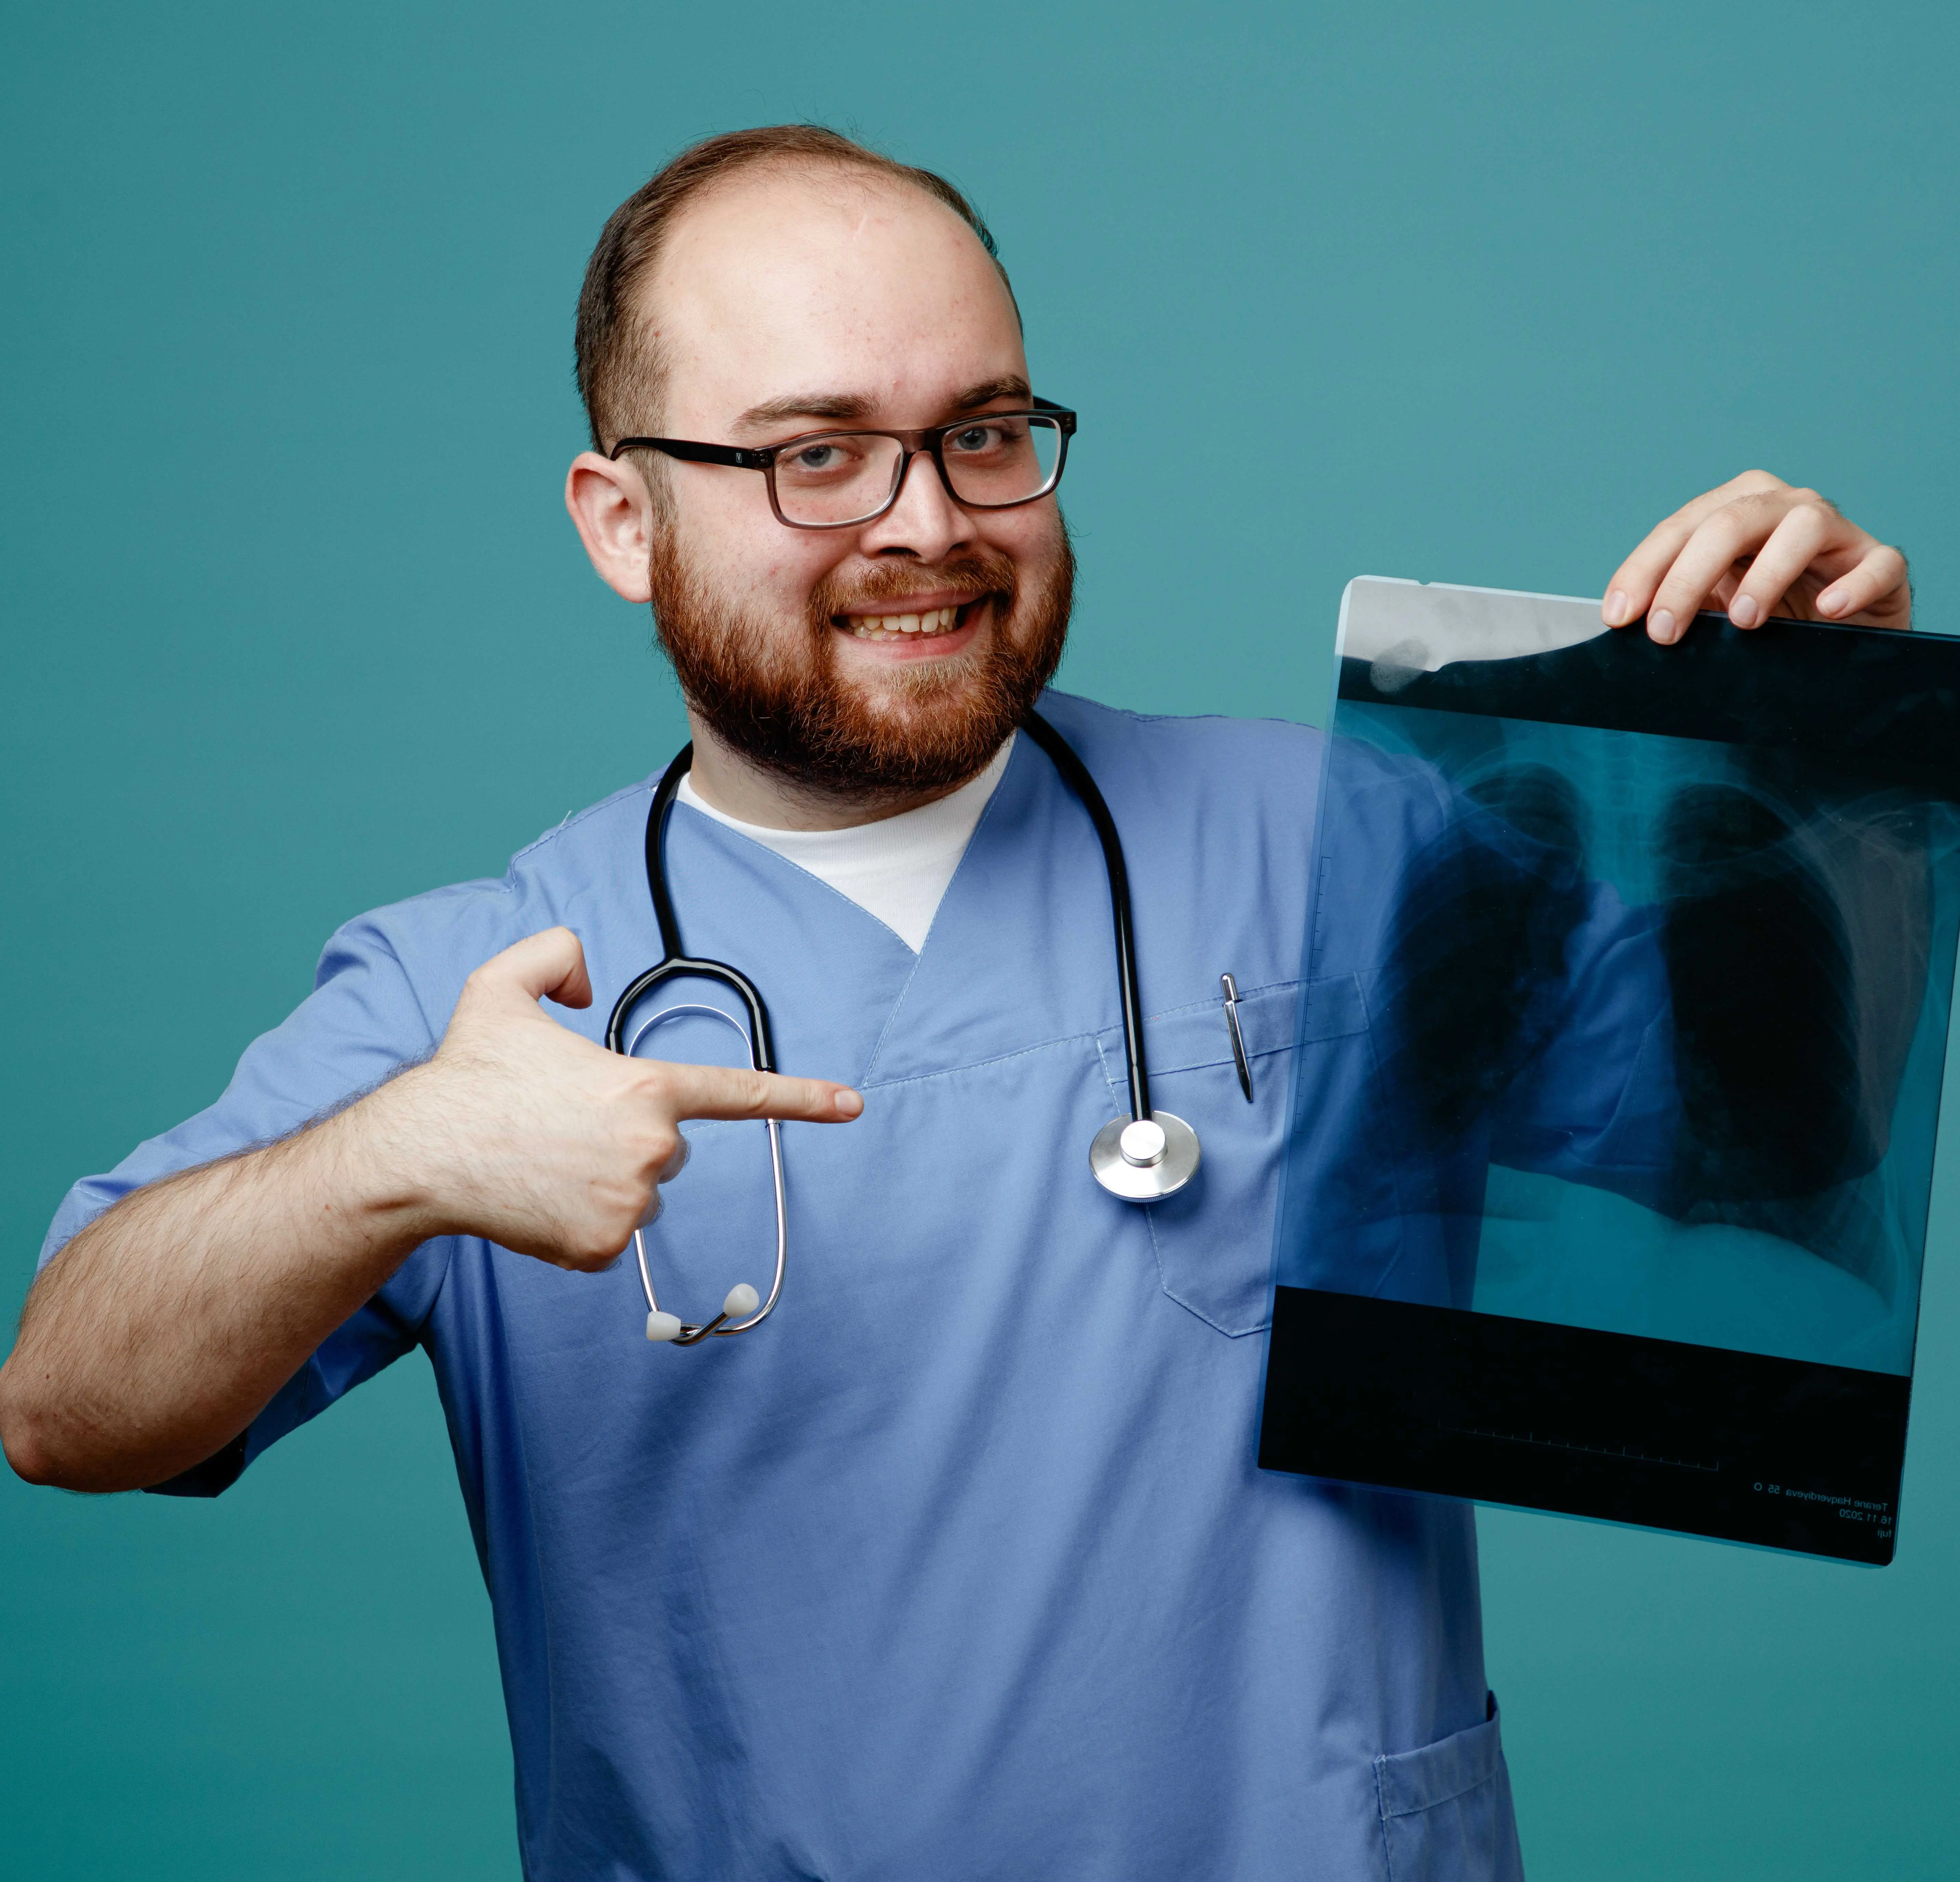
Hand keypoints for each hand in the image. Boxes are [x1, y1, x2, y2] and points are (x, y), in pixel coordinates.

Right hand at [380, 927, 860, 1270]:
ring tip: (544, 1161)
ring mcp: (630, 1204)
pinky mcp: (603, 1248)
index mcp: (646, 1087)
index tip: (852, 1105)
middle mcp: (652, 1148)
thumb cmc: (467, 1073)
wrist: (421, 1155)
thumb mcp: (504, 984)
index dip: (803, 1097)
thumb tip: (590, 985)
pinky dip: (580, 1221)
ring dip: (603, 1179)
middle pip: (668, 1146)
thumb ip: (557, 955)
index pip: (740, 1091)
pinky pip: (611, 1234)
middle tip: (562, 1127)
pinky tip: (538, 1198)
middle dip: (627, 1138)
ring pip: (640, 1191)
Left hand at [1602, 471, 1909, 643]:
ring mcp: (1837, 532)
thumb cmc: (1769, 618)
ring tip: (1742, 621)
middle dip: (1688, 576)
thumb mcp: (1713, 609)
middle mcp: (1783, 508)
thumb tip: (1625, 626)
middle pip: (1730, 522)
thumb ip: (1678, 606)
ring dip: (1767, 573)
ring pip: (1802, 526)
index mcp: (1734, 510)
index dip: (1643, 570)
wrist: (1839, 638)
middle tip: (1664, 632)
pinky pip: (1875, 564)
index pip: (1680, 529)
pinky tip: (1828, 611)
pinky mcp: (1880, 563)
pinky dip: (1852, 586)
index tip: (1618, 617)